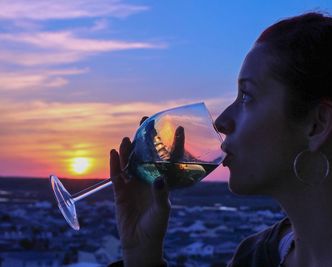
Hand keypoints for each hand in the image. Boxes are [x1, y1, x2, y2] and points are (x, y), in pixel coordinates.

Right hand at [110, 117, 184, 265]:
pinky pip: (117, 175)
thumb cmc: (157, 226)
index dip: (173, 144)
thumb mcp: (162, 210)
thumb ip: (161, 194)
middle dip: (144, 139)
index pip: (168, 159)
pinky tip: (113, 153)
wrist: (141, 242)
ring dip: (127, 151)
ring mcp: (133, 184)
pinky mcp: (121, 192)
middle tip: (143, 121)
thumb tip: (159, 179)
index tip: (178, 128)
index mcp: (161, 181)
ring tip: (127, 139)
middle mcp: (147, 179)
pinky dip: (114, 164)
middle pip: (145, 155)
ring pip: (129, 162)